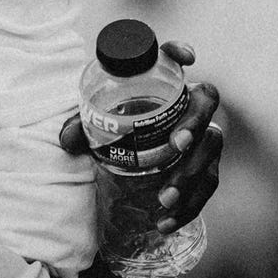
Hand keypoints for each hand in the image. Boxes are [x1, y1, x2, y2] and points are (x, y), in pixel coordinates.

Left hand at [59, 40, 225, 226]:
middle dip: (196, 122)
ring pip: (211, 150)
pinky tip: (167, 223)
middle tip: (176, 146)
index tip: (186, 58)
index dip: (180, 53)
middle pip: (207, 102)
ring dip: (191, 174)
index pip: (174, 61)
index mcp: (163, 87)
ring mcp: (202, 138)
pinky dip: (189, 207)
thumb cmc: (115, 135)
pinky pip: (206, 186)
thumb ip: (83, 130)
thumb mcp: (97, 131)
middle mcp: (189, 107)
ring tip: (166, 198)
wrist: (129, 173)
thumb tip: (67, 140)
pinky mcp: (205, 169)